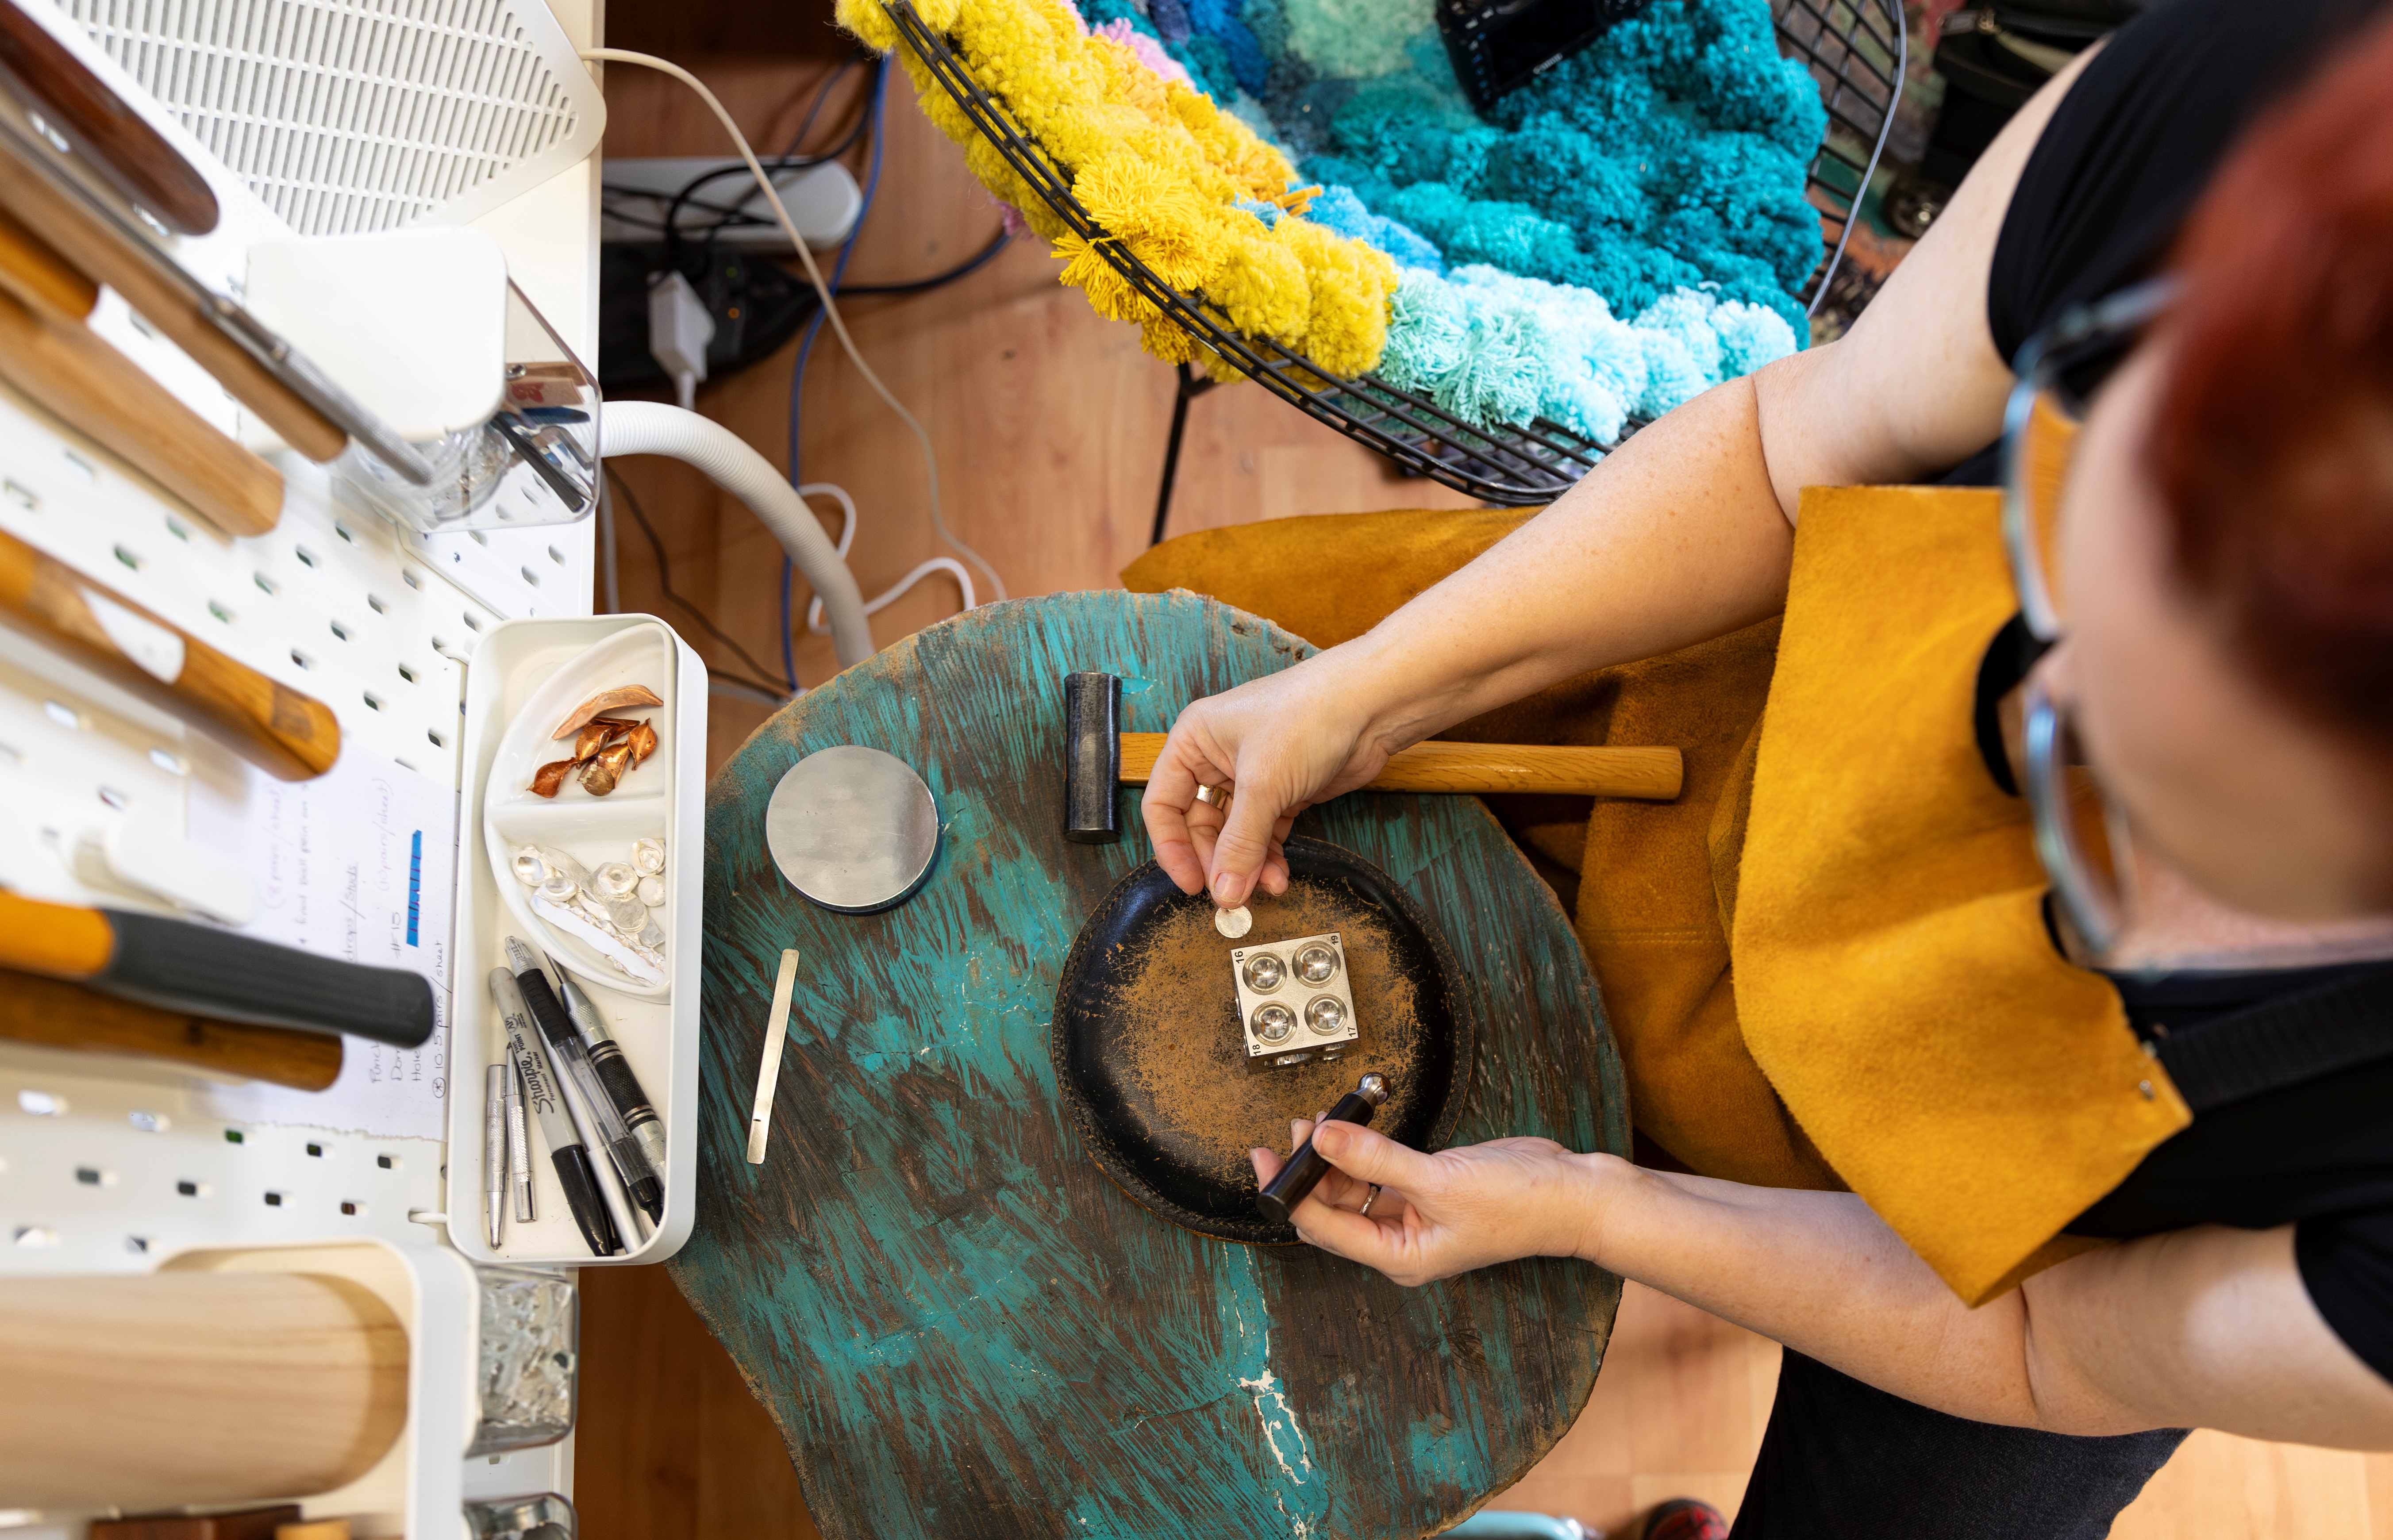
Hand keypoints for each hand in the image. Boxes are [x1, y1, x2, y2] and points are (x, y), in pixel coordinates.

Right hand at [1141, 651, 1397, 906]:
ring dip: (1247, 865)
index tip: (1191, 884)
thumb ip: (1240, 842)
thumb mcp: (1263, 783)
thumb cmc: (1307, 716)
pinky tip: (1278, 875)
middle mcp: (1217, 758)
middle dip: (1218, 861)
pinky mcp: (1283, 791)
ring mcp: (1252, 776)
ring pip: (1235, 834)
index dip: (1171, 847)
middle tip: (1233, 894)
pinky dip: (1270, 857)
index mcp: (1194, 741)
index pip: (1162, 804)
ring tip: (1265, 887)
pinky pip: (1265, 833)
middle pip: (1200, 825)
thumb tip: (1224, 891)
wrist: (1370, 705)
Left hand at [1250, 1116, 1609, 1286]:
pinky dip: (1359, 1152)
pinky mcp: (1425, 1190)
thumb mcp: (1439, 1180)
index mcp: (1399, 1257)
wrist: (1570, 1194)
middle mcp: (1399, 1242)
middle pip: (1332, 1212)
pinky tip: (1348, 1128)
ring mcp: (1412, 1217)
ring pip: (1352, 1190)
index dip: (1289, 1192)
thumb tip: (1321, 1138)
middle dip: (1309, 1171)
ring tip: (1318, 1120)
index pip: (1324, 1228)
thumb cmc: (1517, 1204)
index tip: (1264, 1158)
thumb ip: (1376, 1158)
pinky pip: (1377, 1173)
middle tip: (1295, 1128)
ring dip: (1332, 1158)